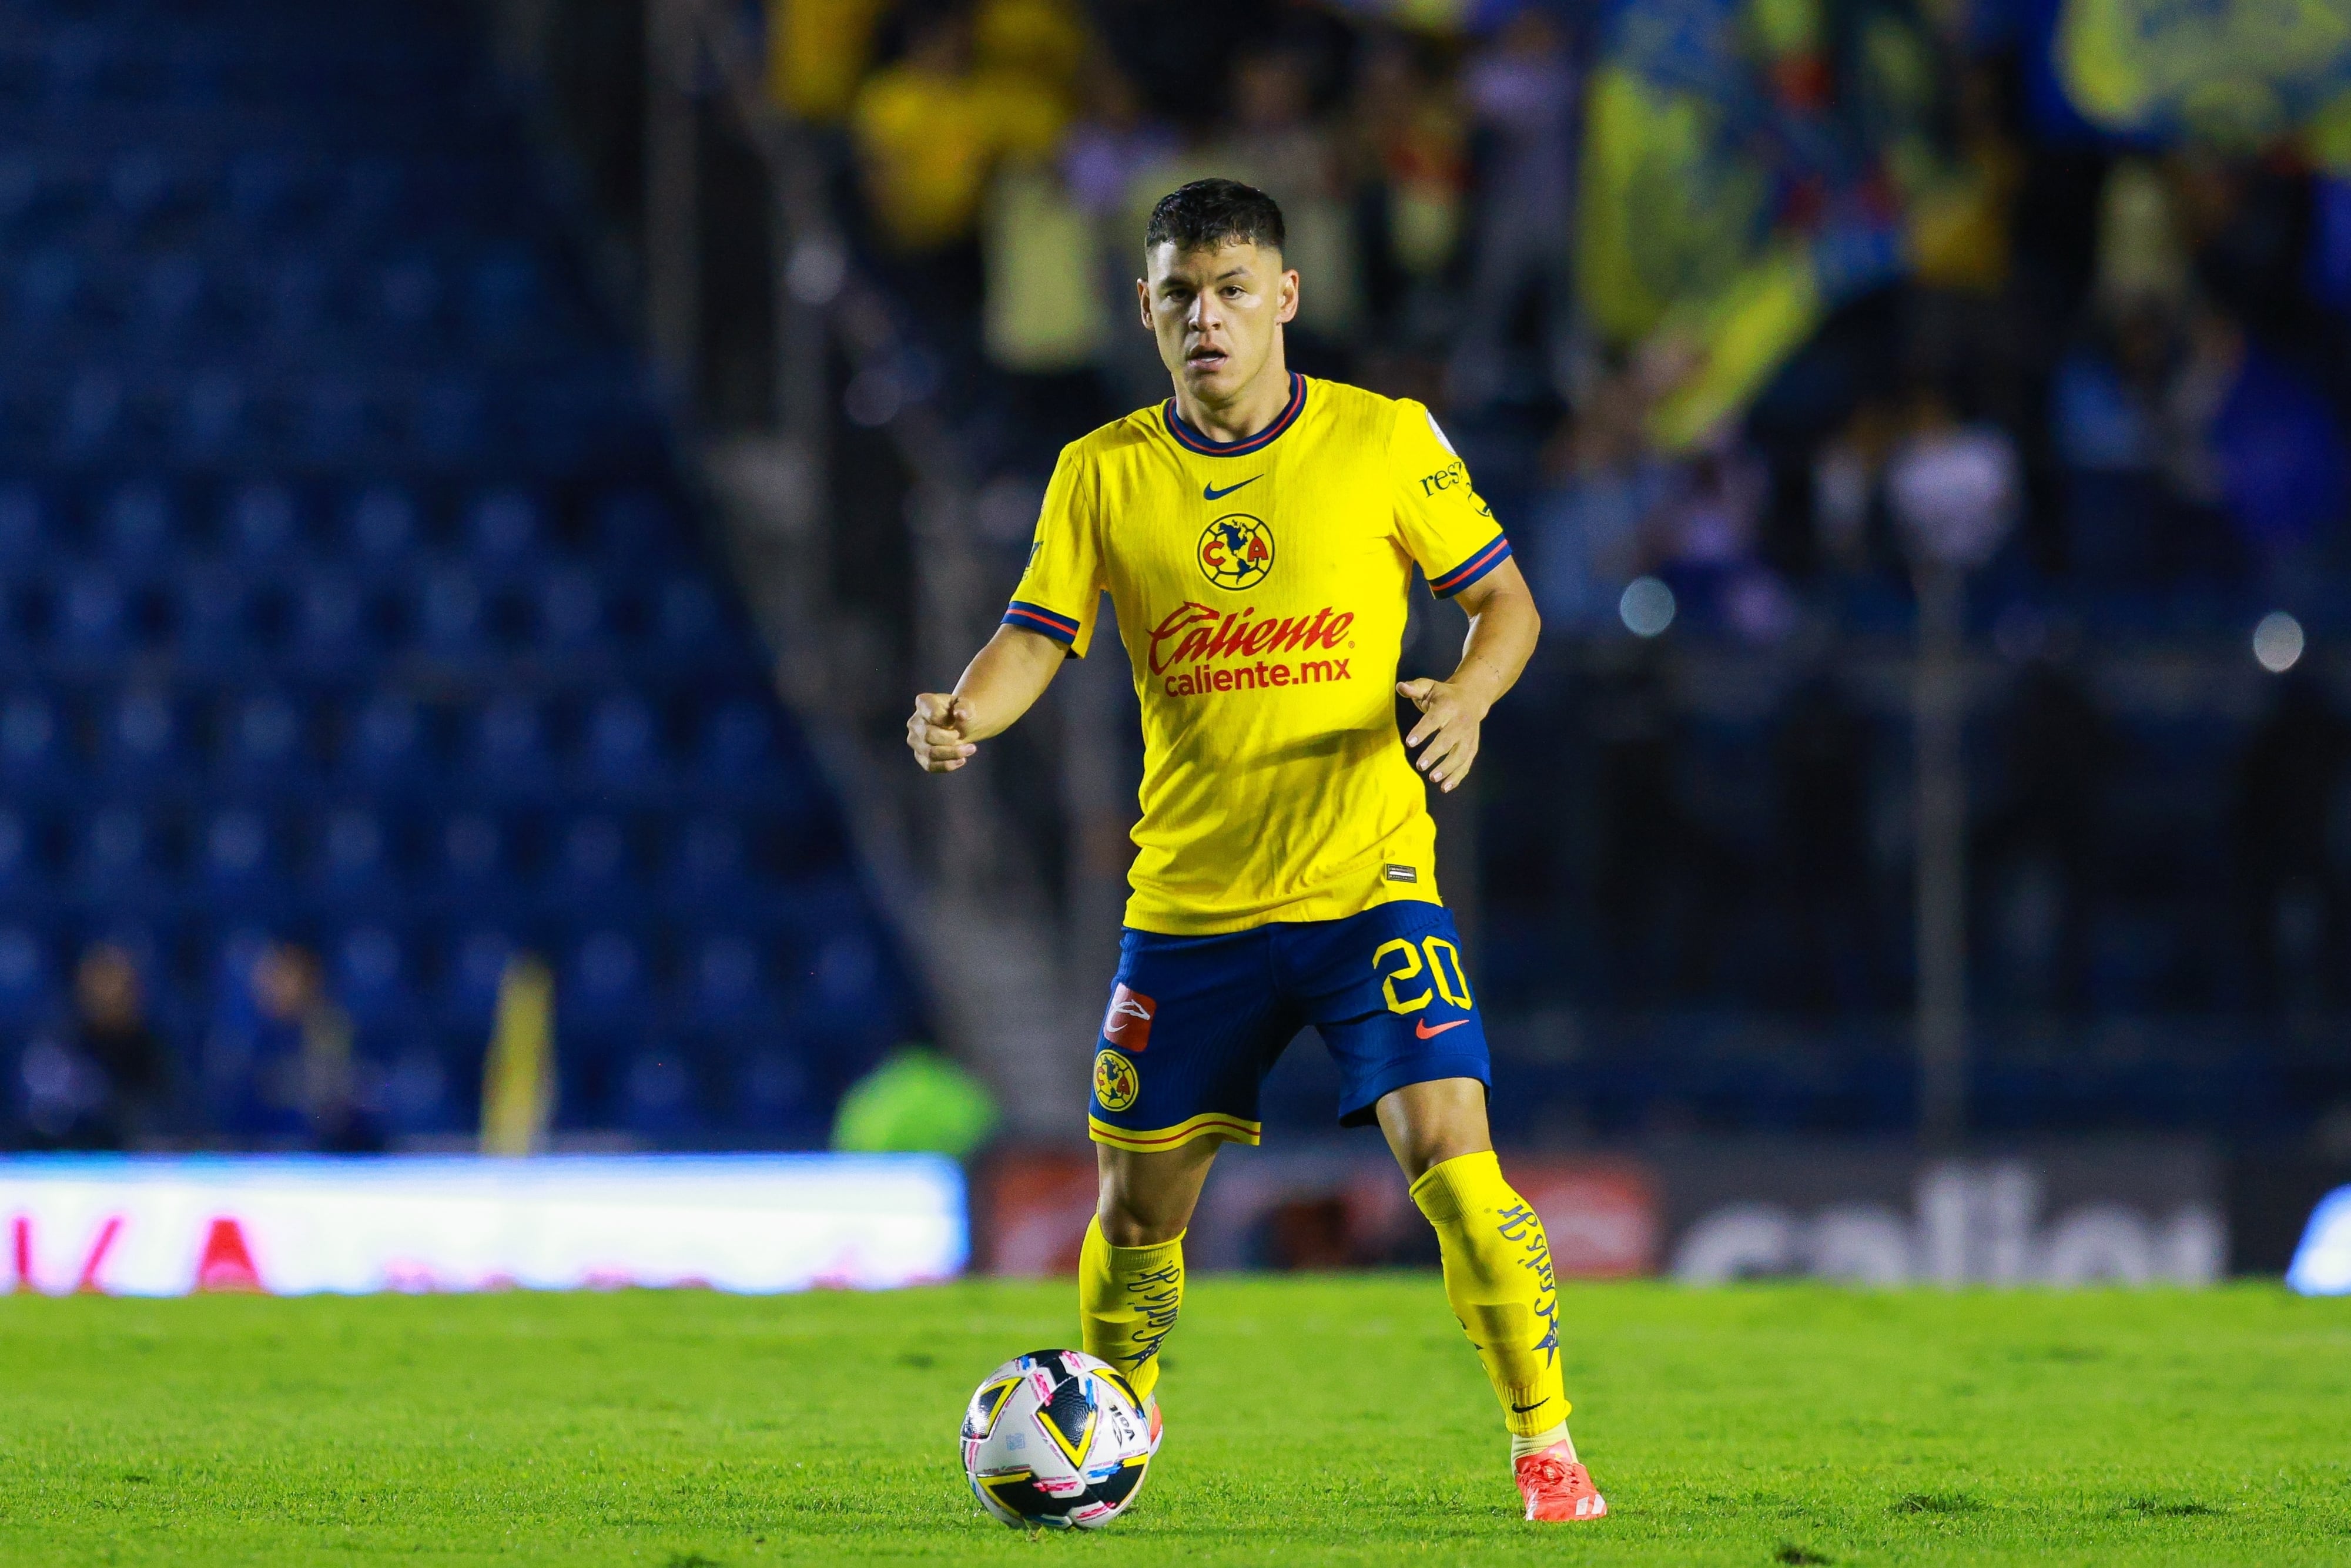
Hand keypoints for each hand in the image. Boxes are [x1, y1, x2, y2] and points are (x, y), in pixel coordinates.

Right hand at [907, 692, 976, 772]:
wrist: (958, 724)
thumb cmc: (960, 711)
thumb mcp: (965, 705)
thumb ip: (964, 707)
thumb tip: (961, 714)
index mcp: (923, 703)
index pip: (933, 715)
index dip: (949, 721)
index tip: (959, 719)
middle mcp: (914, 722)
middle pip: (928, 736)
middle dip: (950, 739)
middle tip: (963, 736)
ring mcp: (915, 740)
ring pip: (930, 753)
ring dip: (953, 753)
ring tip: (970, 749)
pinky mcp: (920, 756)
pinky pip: (930, 766)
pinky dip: (947, 765)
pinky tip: (961, 760)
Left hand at [1397, 678, 1486, 792]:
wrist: (1472, 698)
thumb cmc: (1443, 695)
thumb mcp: (1429, 687)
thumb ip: (1414, 688)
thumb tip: (1400, 686)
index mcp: (1448, 706)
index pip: (1433, 719)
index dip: (1422, 731)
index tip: (1410, 742)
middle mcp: (1461, 722)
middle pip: (1448, 740)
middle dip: (1435, 753)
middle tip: (1420, 766)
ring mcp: (1468, 736)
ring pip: (1460, 754)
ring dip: (1448, 768)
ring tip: (1433, 778)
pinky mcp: (1472, 747)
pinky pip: (1466, 764)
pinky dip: (1457, 777)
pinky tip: (1445, 787)